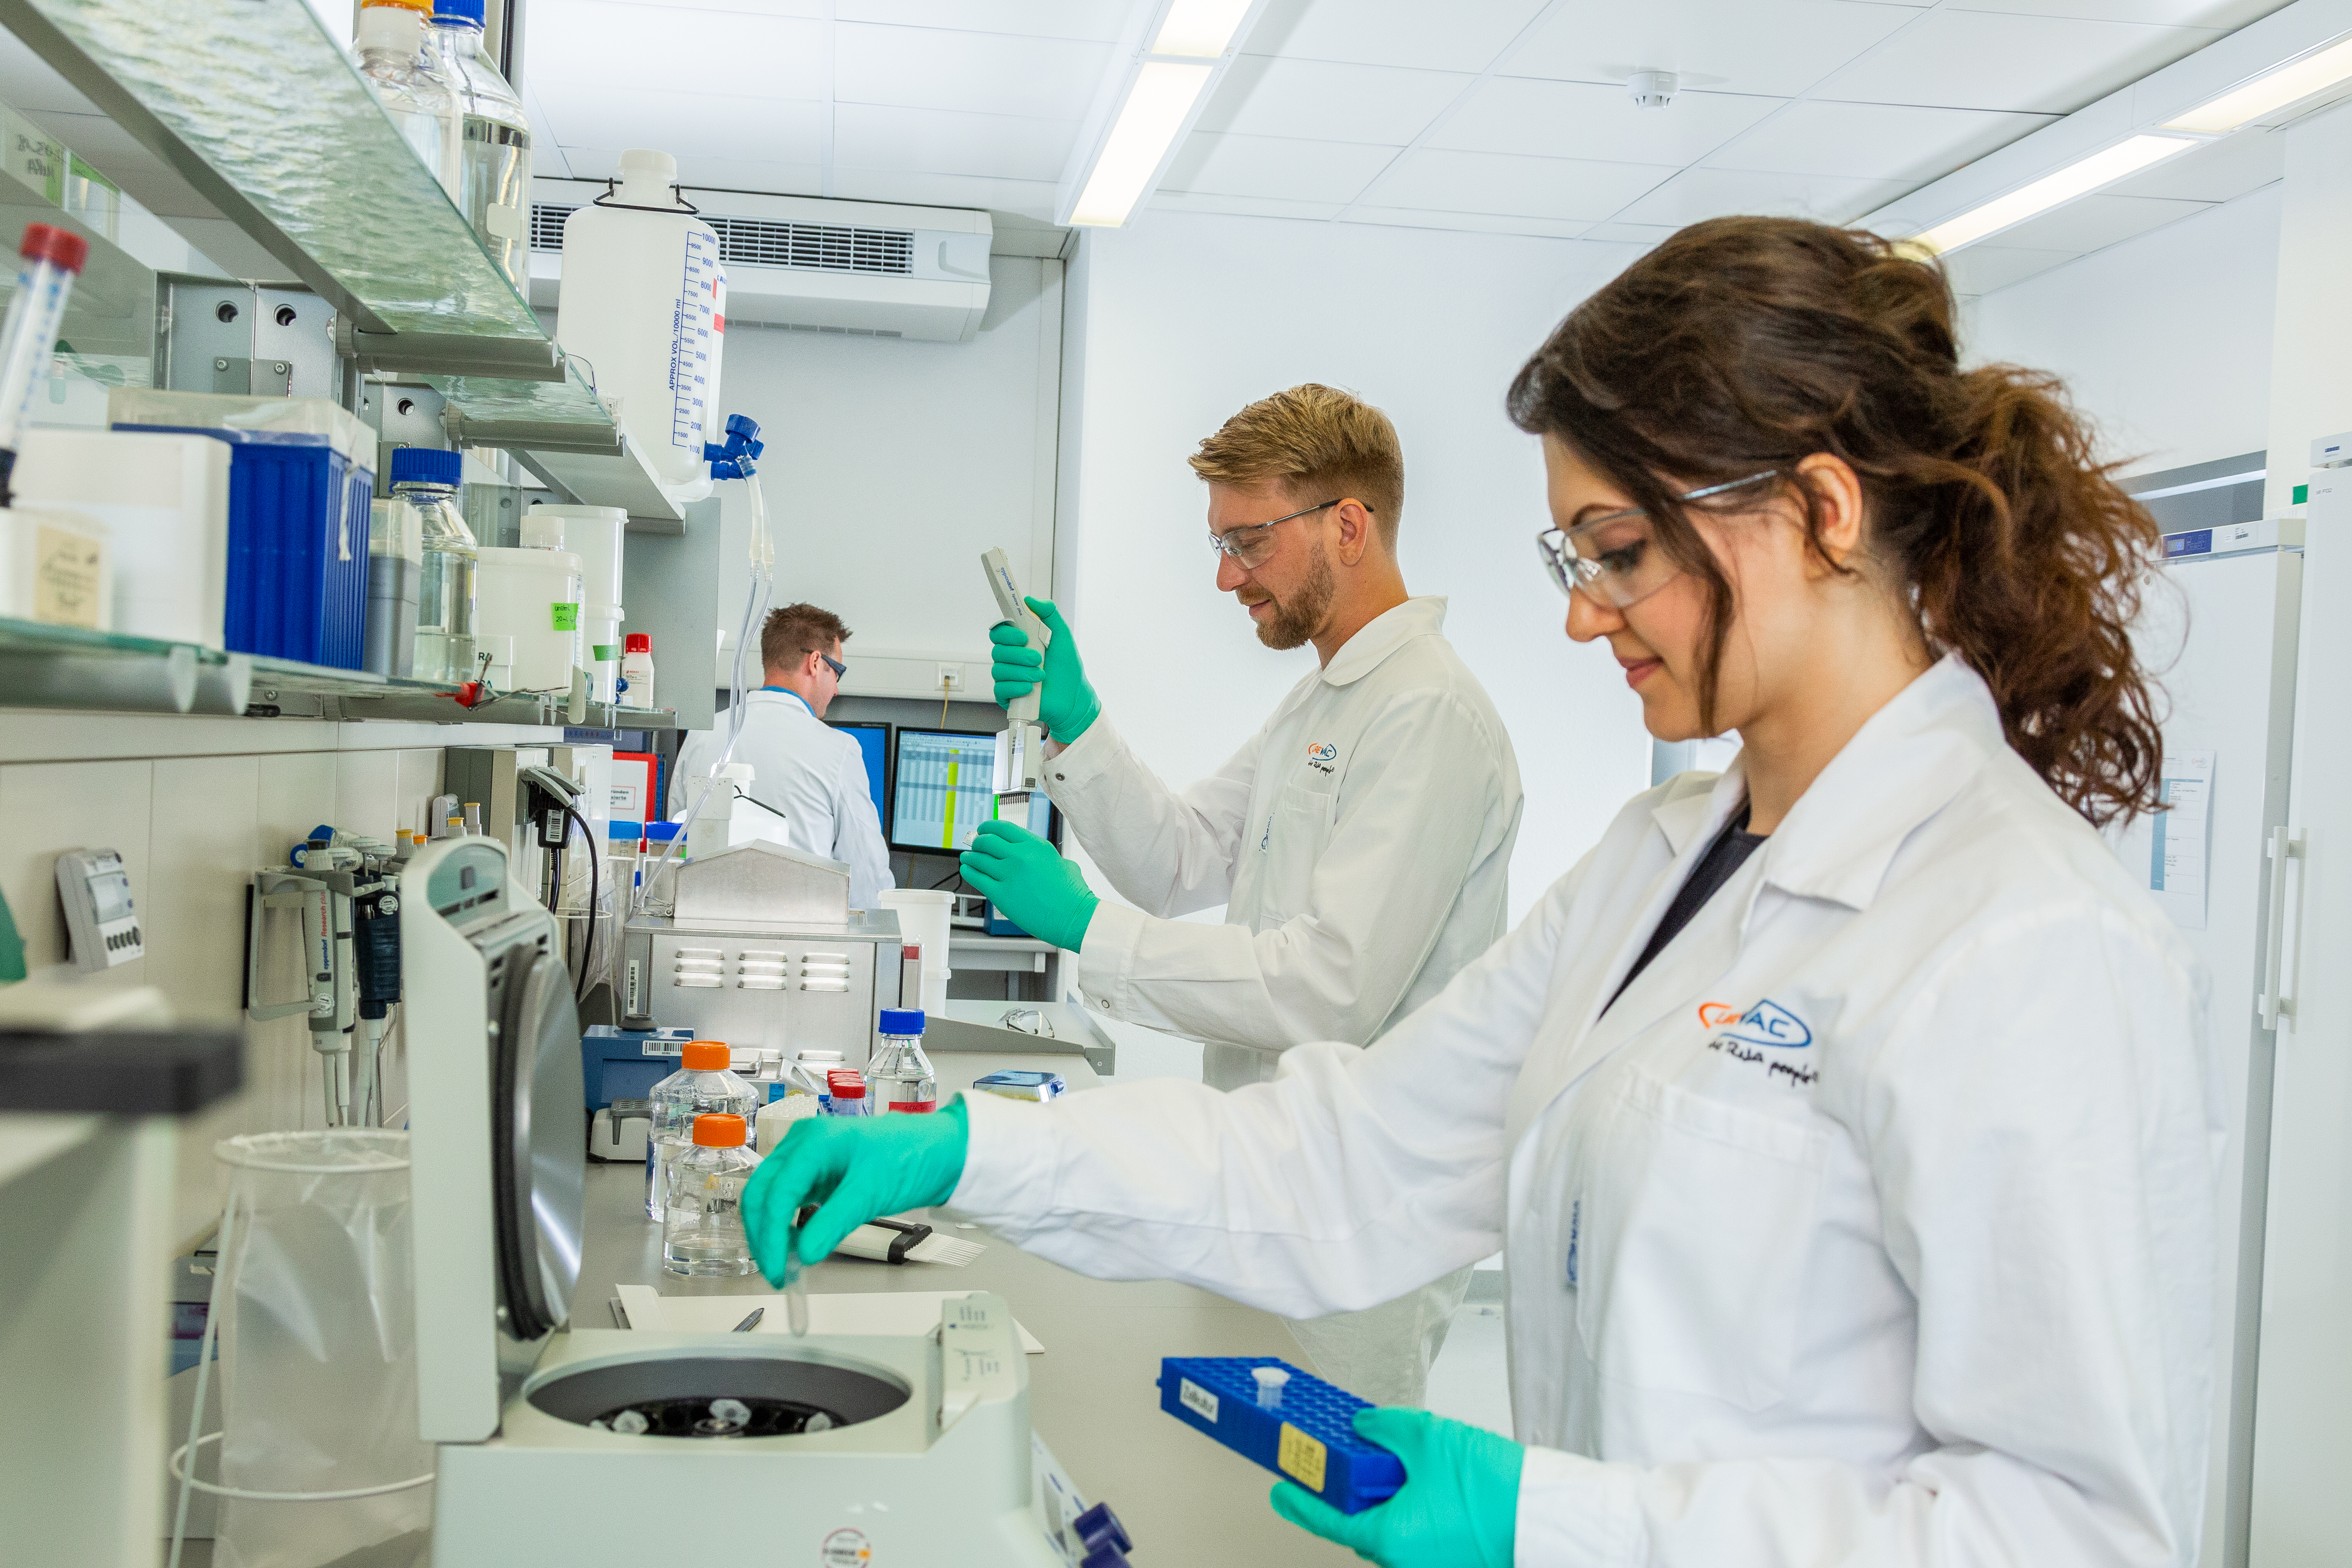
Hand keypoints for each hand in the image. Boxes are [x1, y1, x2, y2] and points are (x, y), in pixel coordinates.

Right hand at [741, 1098, 969, 1285]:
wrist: (938, 1150)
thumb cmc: (911, 1156)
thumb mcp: (871, 1193)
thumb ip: (834, 1223)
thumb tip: (803, 1255)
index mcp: (813, 1140)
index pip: (775, 1192)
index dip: (771, 1235)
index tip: (777, 1269)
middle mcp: (802, 1144)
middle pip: (761, 1193)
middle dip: (763, 1235)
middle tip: (776, 1273)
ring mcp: (807, 1157)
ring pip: (770, 1197)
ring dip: (770, 1231)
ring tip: (783, 1265)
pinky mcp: (816, 1171)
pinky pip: (788, 1199)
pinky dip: (786, 1224)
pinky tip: (795, 1245)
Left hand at [959, 819, 1099, 951]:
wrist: (1073, 917)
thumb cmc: (1072, 894)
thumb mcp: (1063, 863)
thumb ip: (1045, 857)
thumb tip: (1038, 858)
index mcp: (1035, 846)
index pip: (1003, 828)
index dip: (989, 827)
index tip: (984, 829)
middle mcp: (1020, 856)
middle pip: (987, 841)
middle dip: (978, 841)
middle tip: (974, 844)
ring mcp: (1009, 875)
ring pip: (978, 859)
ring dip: (970, 857)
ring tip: (967, 858)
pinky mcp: (1001, 895)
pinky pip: (977, 878)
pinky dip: (969, 872)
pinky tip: (967, 870)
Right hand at [990, 596, 1100, 743]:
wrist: (1073, 697)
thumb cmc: (1067, 667)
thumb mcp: (1062, 635)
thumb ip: (1048, 613)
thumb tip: (1029, 599)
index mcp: (1019, 643)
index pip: (998, 632)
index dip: (1006, 634)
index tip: (1024, 637)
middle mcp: (1010, 659)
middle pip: (997, 651)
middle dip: (1019, 655)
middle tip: (1038, 659)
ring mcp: (1007, 678)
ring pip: (999, 670)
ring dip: (1022, 672)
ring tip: (1041, 676)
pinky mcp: (1007, 696)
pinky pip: (1000, 689)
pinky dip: (1016, 687)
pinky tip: (1031, 688)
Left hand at [1270, 1408, 1522, 1567]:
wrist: (1548, 1515)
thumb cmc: (1495, 1487)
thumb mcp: (1428, 1437)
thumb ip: (1385, 1427)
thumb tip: (1363, 1427)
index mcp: (1390, 1539)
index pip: (1328, 1521)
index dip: (1299, 1502)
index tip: (1281, 1491)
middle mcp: (1406, 1561)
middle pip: (1361, 1526)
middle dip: (1352, 1494)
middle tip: (1346, 1462)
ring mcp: (1431, 1563)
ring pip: (1392, 1528)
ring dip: (1387, 1498)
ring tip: (1397, 1462)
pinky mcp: (1453, 1558)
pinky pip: (1419, 1533)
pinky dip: (1412, 1507)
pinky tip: (1425, 1479)